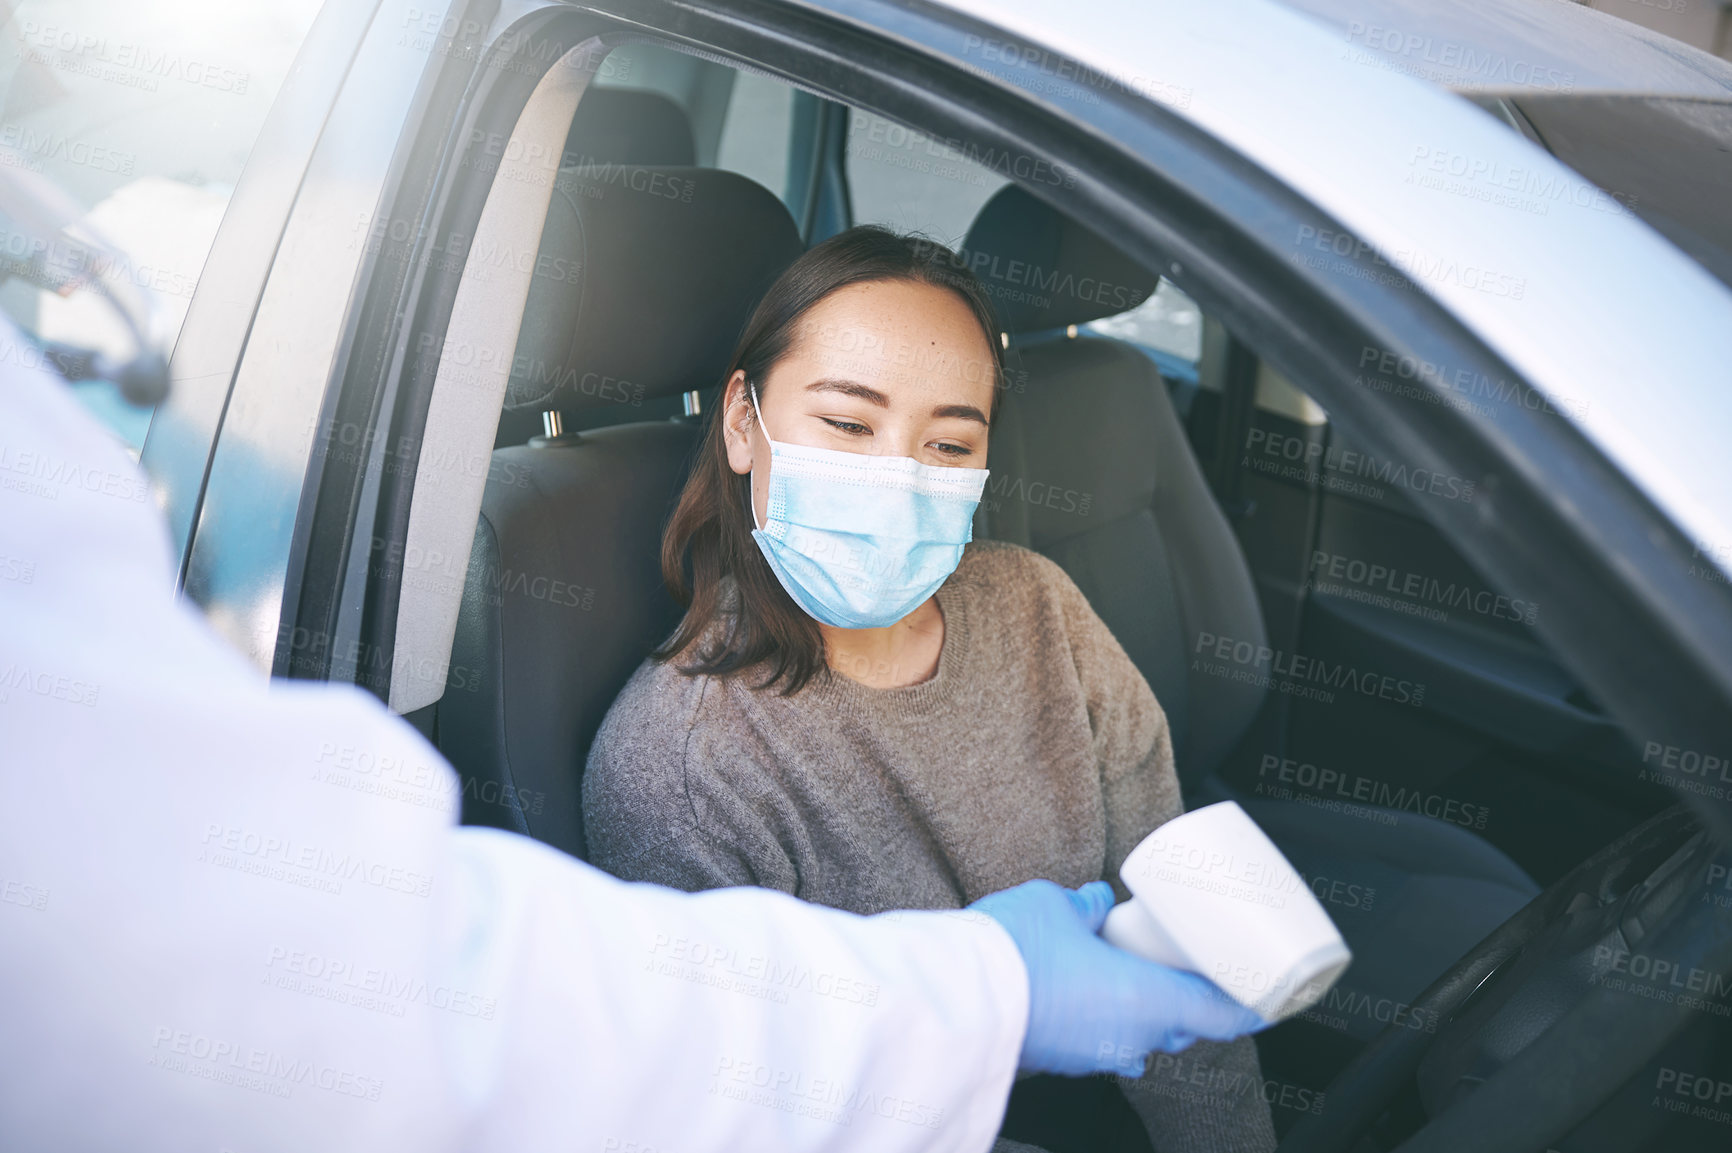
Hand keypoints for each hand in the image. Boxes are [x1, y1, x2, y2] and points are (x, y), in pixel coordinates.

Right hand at [971, 879, 1266, 1076]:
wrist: (954, 998)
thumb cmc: (1014, 952)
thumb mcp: (1056, 907)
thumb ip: (1085, 907)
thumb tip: (1097, 903)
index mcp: (1147, 1001)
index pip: (1222, 1015)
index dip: (1251, 1005)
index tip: (1267, 996)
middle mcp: (1128, 1037)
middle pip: (1180, 1027)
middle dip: (1190, 1002)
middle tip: (1190, 968)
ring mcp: (1091, 1055)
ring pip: (1136, 1037)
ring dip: (1142, 1010)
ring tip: (1132, 974)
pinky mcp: (1058, 1059)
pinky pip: (1097, 1039)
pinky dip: (1103, 1017)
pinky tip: (1085, 989)